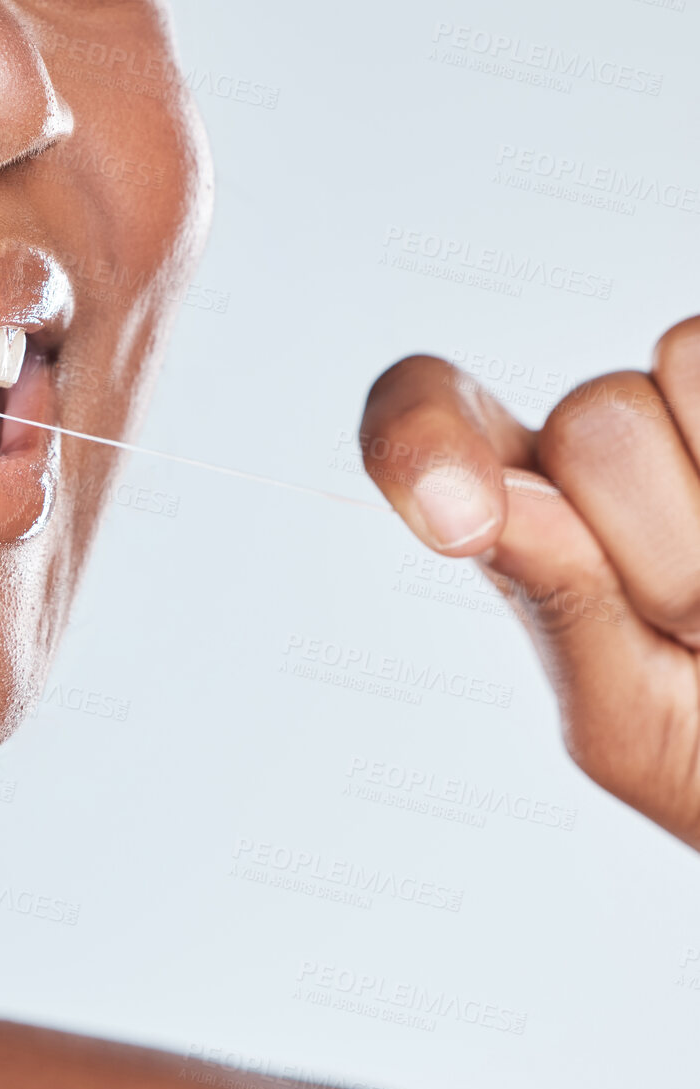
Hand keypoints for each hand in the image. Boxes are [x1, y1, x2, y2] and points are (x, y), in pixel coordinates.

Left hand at [360, 316, 699, 850]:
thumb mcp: (633, 723)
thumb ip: (562, 611)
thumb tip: (487, 505)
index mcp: (526, 515)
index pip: (424, 410)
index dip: (421, 435)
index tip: (462, 522)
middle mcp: (603, 445)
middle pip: (590, 420)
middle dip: (665, 545)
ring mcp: (695, 406)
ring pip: (682, 360)